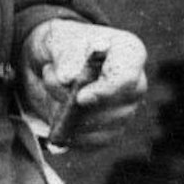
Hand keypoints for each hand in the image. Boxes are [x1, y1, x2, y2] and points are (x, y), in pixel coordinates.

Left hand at [20, 17, 148, 148]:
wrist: (53, 64)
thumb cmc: (63, 45)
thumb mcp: (59, 40)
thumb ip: (65, 55)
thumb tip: (68, 78)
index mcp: (130, 54)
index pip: (127, 79)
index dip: (104, 92)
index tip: (79, 98)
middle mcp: (135, 86)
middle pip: (115, 109)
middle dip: (75, 102)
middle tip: (48, 76)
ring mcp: (125, 111)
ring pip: (101, 128)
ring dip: (68, 116)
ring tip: (49, 88)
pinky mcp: (109, 132)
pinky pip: (92, 143)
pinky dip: (69, 134)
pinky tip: (56, 116)